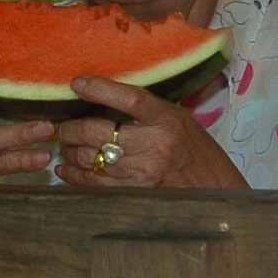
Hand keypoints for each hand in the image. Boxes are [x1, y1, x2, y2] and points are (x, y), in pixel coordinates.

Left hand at [54, 76, 246, 188]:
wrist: (214, 190)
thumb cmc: (197, 152)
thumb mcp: (178, 119)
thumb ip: (148, 111)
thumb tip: (107, 99)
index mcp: (166, 118)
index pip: (127, 97)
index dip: (98, 88)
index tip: (76, 84)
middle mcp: (153, 143)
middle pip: (97, 130)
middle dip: (71, 128)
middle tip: (63, 127)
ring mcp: (142, 171)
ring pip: (89, 158)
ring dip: (70, 152)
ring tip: (65, 147)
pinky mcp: (134, 193)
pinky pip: (94, 183)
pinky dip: (75, 176)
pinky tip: (66, 170)